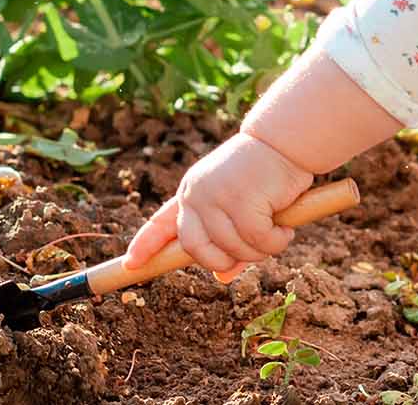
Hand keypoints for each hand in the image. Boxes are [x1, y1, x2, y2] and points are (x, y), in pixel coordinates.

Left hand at [125, 134, 313, 280]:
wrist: (286, 141)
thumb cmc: (266, 173)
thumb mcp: (242, 207)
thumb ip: (228, 239)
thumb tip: (223, 277)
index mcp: (192, 191)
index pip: (162, 222)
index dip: (146, 245)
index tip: (131, 264)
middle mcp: (197, 194)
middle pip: (196, 249)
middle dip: (222, 261)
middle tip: (251, 253)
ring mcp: (216, 197)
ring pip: (232, 250)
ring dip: (261, 250)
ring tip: (278, 232)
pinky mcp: (242, 202)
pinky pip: (258, 242)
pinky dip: (276, 242)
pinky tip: (286, 229)